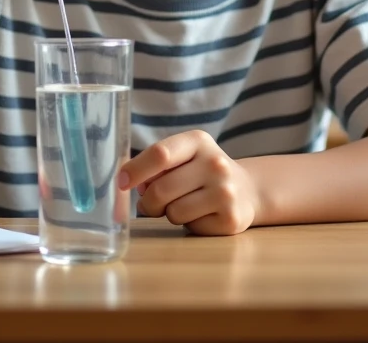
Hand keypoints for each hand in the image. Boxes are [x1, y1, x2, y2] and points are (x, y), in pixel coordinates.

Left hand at [118, 130, 261, 235]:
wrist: (246, 190)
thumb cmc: (201, 173)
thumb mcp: (183, 157)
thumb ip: (156, 166)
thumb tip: (128, 183)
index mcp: (198, 141)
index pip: (160, 154)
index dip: (135, 170)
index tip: (121, 182)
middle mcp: (215, 163)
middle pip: (161, 189)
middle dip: (148, 201)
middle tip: (152, 203)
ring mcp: (226, 191)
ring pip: (173, 212)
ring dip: (169, 214)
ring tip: (185, 205)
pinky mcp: (230, 218)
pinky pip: (190, 226)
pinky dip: (189, 224)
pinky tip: (202, 214)